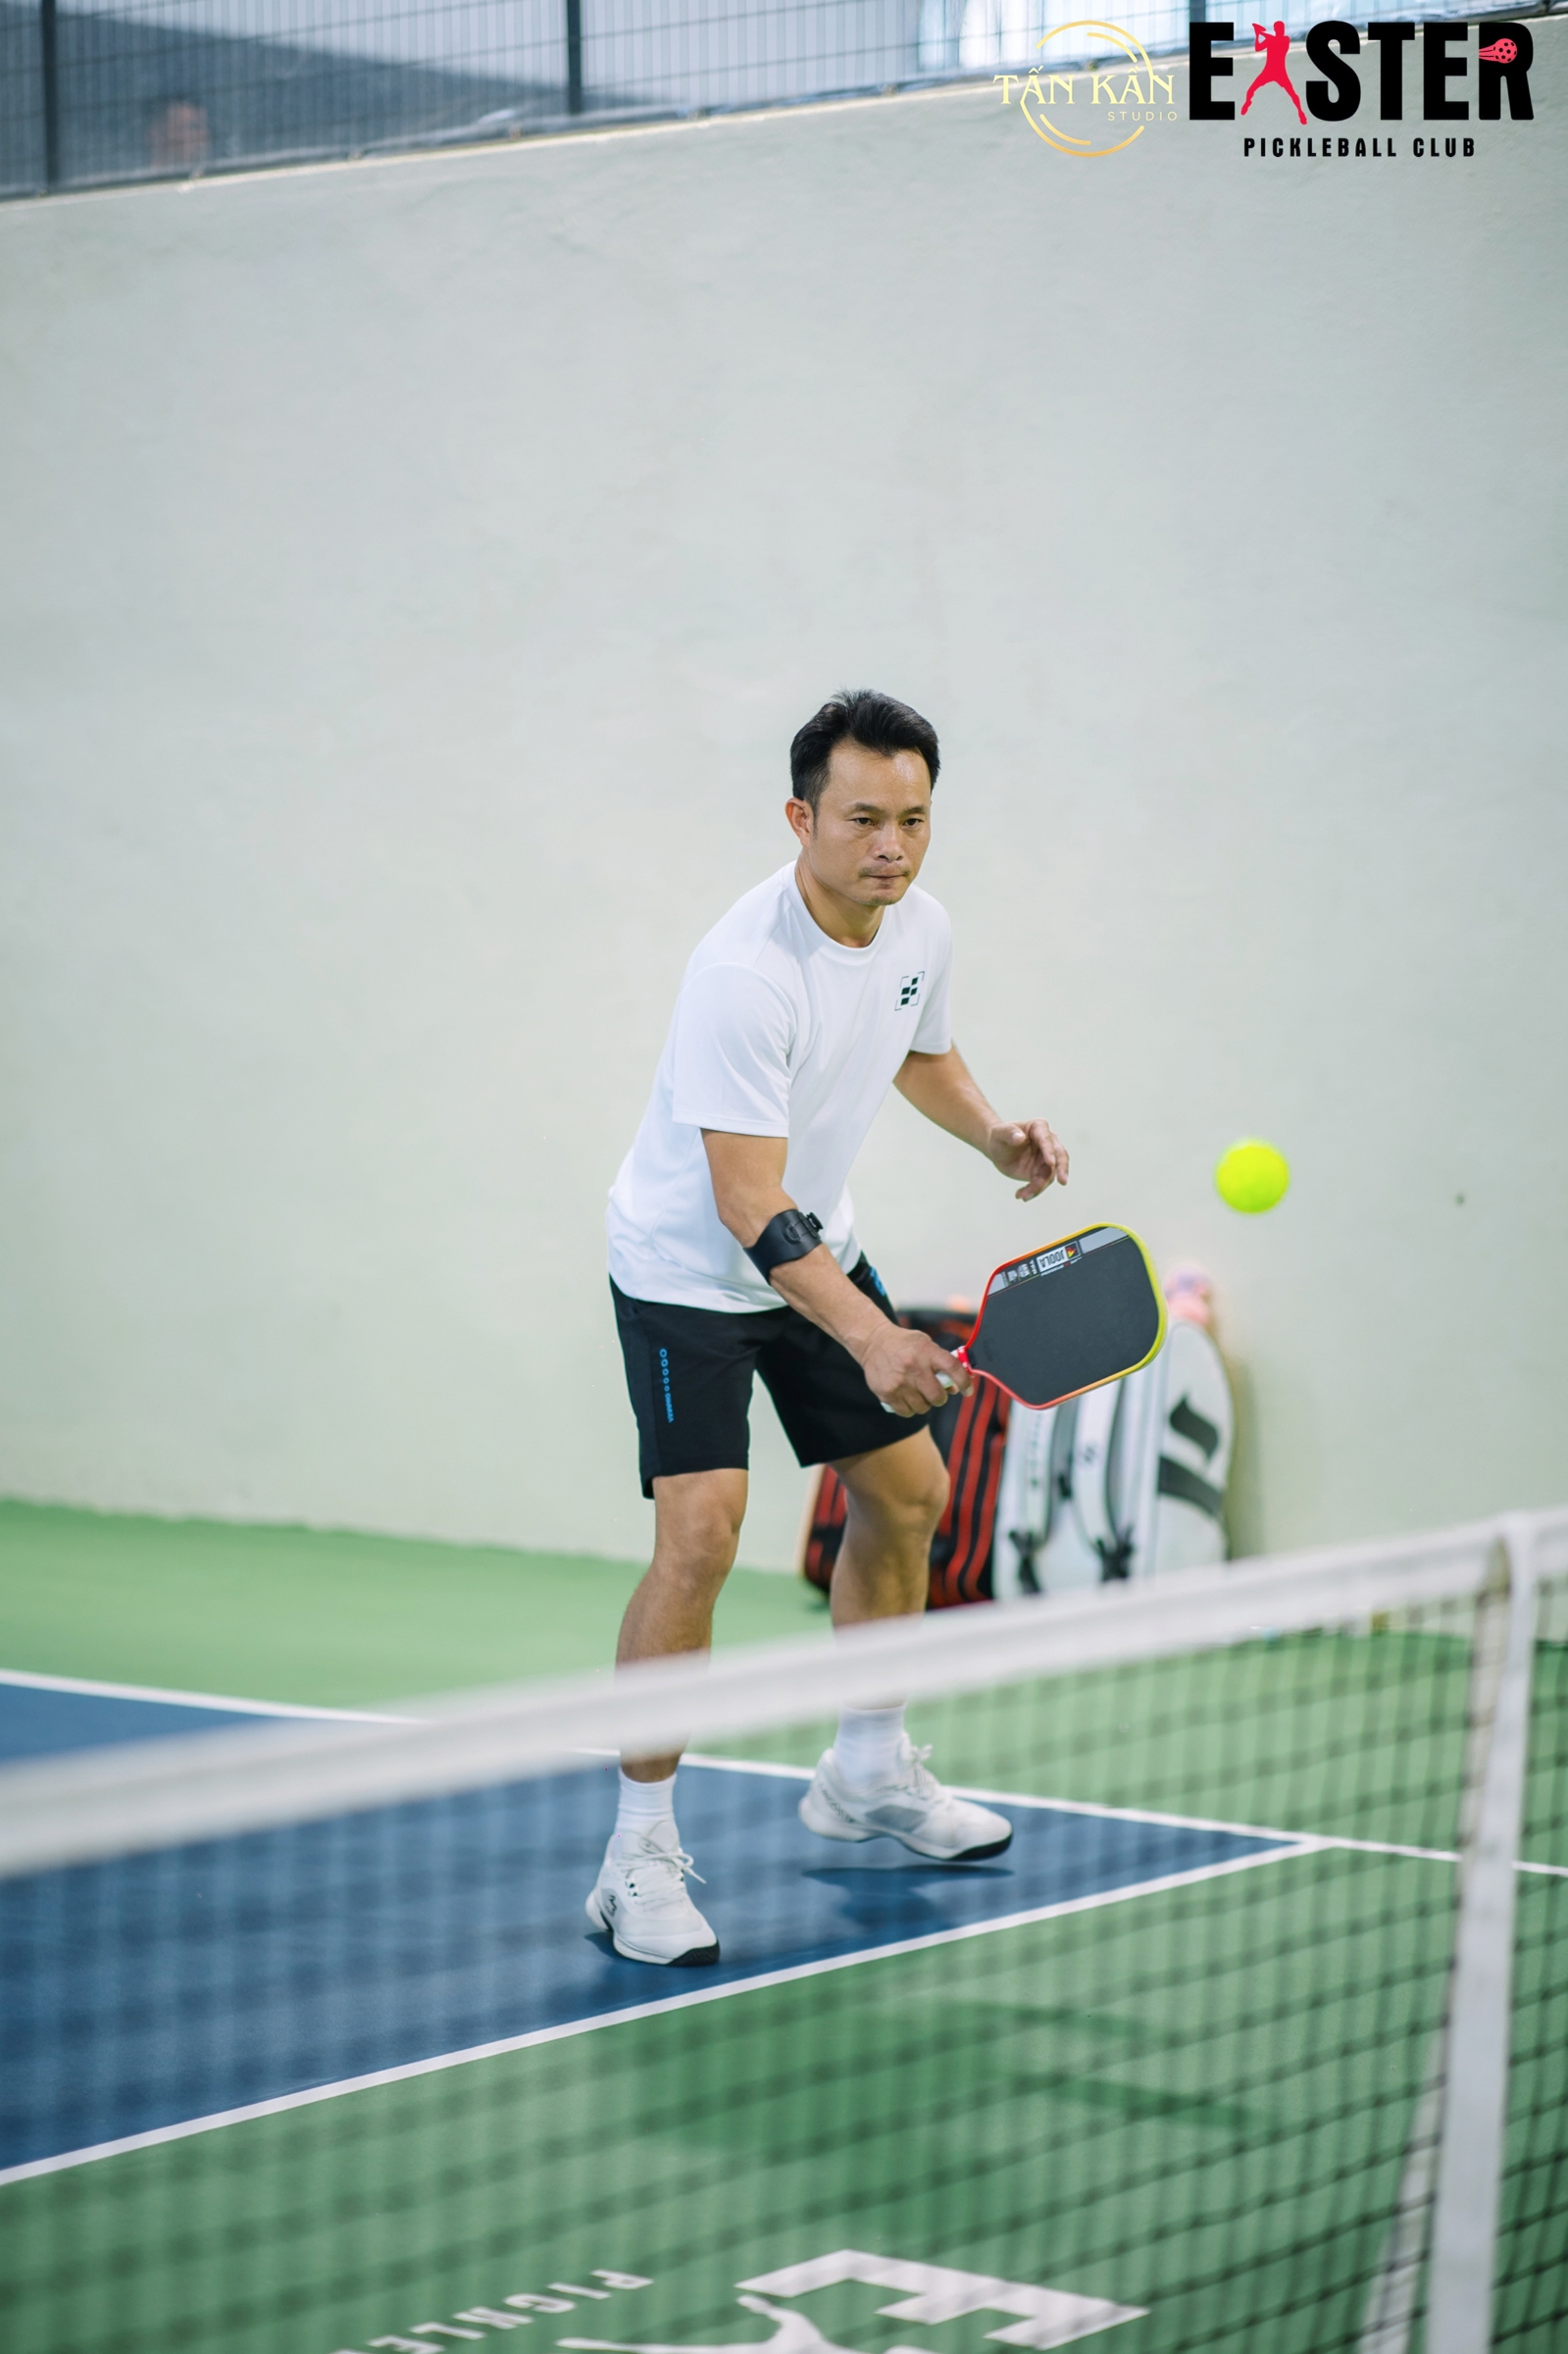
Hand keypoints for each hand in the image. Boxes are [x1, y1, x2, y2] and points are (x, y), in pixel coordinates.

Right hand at [857, 1323, 972, 1416]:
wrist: (873, 1342)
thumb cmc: (904, 1344)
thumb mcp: (925, 1343)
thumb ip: (941, 1362)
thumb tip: (954, 1387)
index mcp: (926, 1352)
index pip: (952, 1368)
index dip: (964, 1382)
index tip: (968, 1390)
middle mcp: (914, 1367)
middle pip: (937, 1396)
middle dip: (939, 1398)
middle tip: (935, 1393)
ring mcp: (899, 1382)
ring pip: (922, 1407)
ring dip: (923, 1403)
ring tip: (917, 1393)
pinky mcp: (887, 1393)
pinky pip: (906, 1412)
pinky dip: (909, 1408)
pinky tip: (906, 1397)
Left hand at [987, 1118, 1068, 1201]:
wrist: (996, 1149)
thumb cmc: (999, 1136)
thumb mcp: (999, 1133)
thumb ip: (1009, 1133)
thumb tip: (1020, 1137)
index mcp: (1039, 1128)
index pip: (1047, 1140)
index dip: (1049, 1151)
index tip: (1050, 1163)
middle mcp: (1048, 1143)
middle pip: (1060, 1156)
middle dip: (1062, 1169)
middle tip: (1062, 1181)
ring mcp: (1046, 1158)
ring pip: (1050, 1174)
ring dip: (1039, 1187)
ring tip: (1024, 1196)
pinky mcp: (1041, 1172)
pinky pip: (1041, 1183)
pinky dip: (1032, 1191)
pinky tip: (1021, 1195)